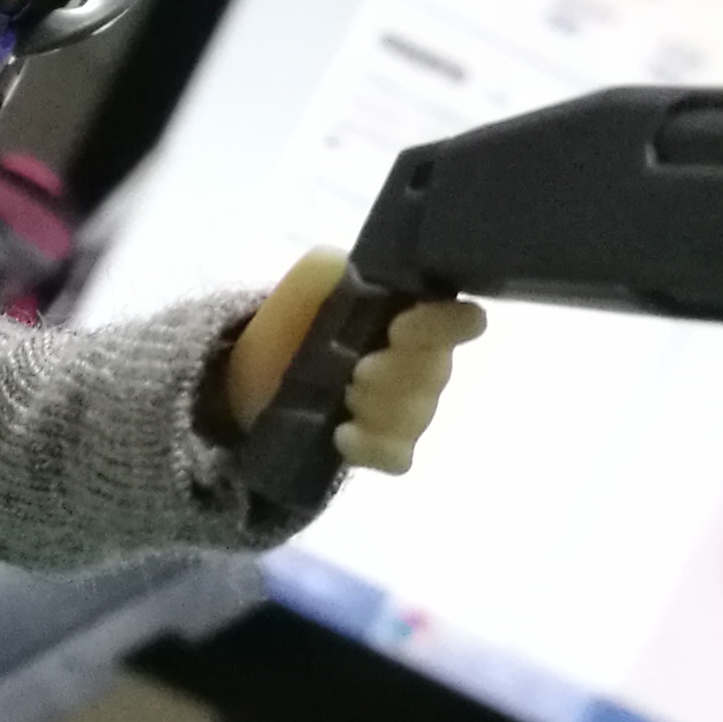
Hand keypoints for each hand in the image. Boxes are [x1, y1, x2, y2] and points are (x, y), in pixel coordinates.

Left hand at [224, 246, 485, 476]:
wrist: (260, 381)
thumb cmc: (299, 328)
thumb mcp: (303, 291)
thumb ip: (322, 272)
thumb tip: (336, 265)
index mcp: (417, 317)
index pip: (462, 320)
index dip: (440, 326)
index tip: (398, 328)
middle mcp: (427, 363)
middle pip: (437, 374)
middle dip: (391, 373)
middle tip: (356, 370)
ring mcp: (413, 410)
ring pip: (418, 416)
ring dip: (375, 407)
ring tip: (343, 397)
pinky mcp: (390, 448)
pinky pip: (399, 456)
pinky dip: (370, 446)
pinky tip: (342, 434)